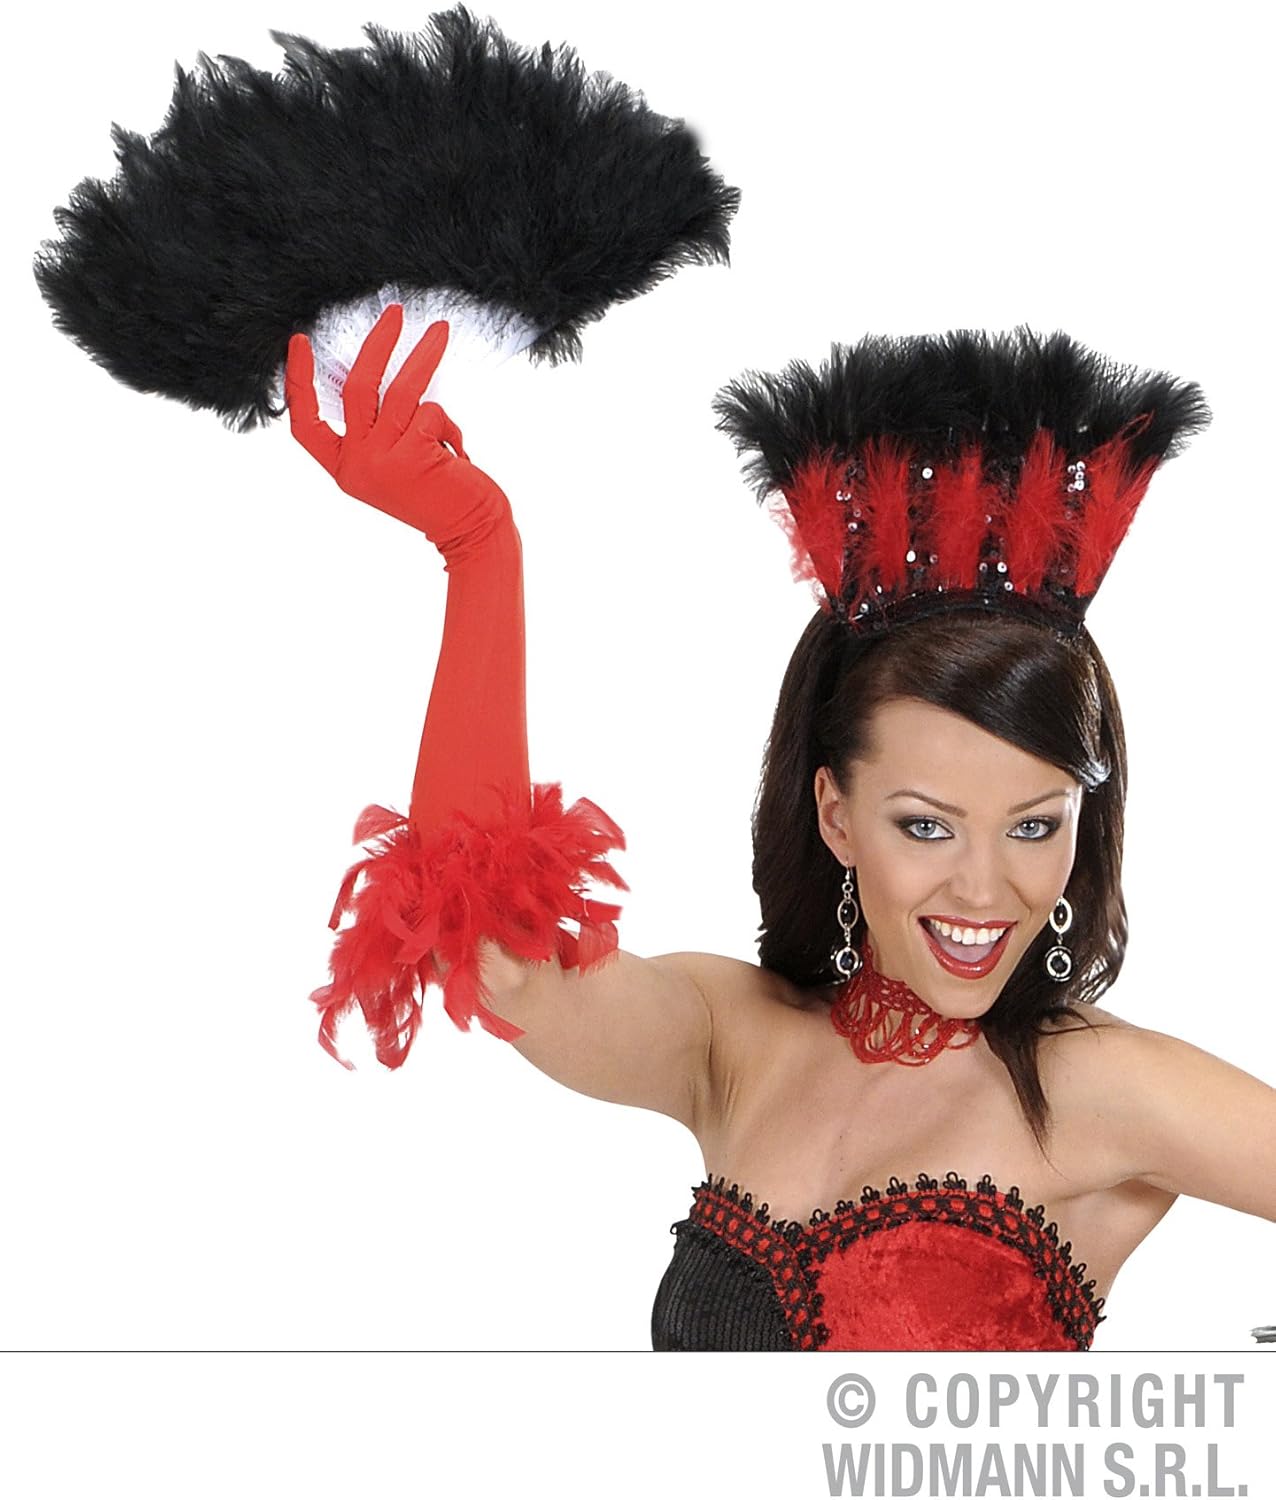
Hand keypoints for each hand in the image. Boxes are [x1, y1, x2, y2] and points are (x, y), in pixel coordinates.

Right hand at [285, 303, 511, 555]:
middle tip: (393, 312)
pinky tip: (458, 453)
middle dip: (377, 344)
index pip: (305, 425)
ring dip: (424, 356)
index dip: (298, 382)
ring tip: (440, 330)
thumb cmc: (438, 494)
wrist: (471, 533)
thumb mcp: (394, 463)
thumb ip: (380, 429)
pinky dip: (450, 424)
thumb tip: (381, 370)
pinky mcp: (413, 457)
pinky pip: (431, 413)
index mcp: (344, 469)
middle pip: (356, 388)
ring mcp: (382, 462)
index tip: (299, 340)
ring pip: (399, 390)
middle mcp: (356, 466)